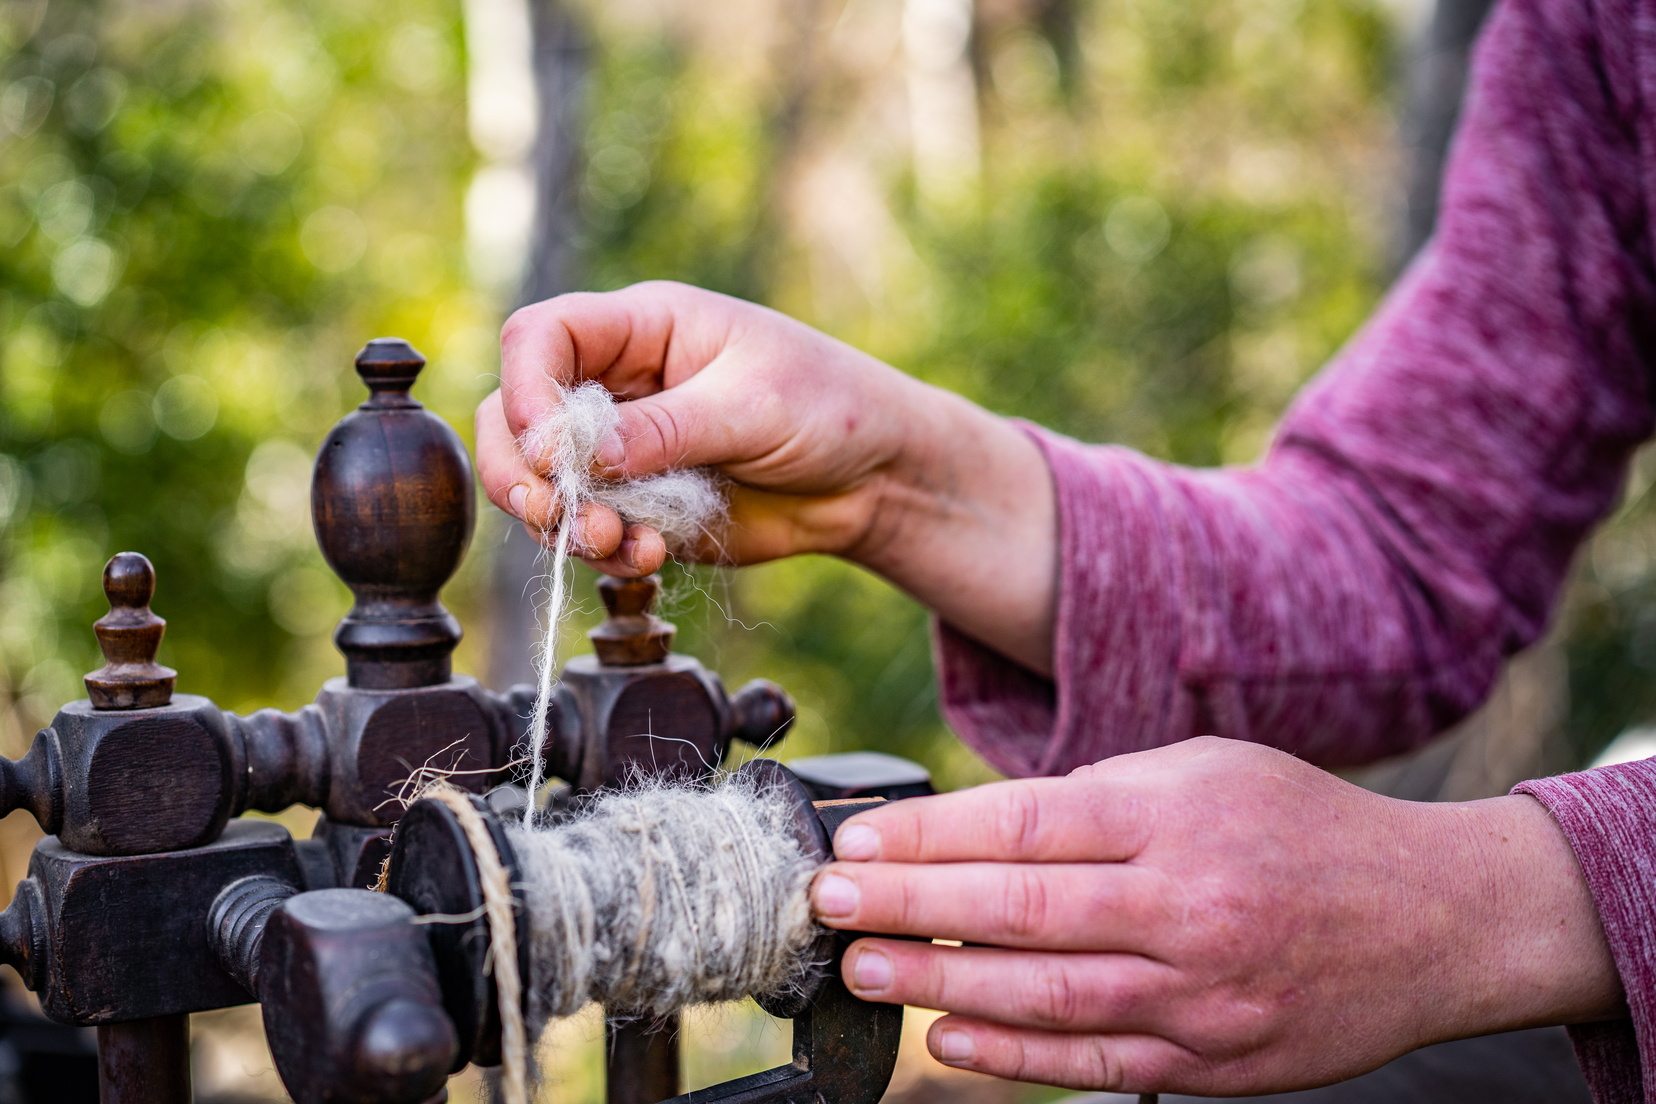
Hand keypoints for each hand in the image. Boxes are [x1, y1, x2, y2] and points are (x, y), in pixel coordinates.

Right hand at [478, 281, 1059, 672]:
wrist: (874, 478)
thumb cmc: (830, 407)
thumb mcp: (752, 405)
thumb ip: (666, 428)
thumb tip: (581, 454)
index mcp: (641, 328)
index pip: (541, 337)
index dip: (527, 391)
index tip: (553, 451)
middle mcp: (618, 385)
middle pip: (515, 415)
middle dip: (522, 470)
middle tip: (556, 511)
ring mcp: (623, 449)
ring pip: (542, 482)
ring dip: (562, 521)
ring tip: (617, 543)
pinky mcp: (639, 504)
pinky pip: (589, 530)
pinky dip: (604, 551)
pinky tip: (648, 556)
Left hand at [809, 737, 1621, 1094]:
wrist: (1436, 919)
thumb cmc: (1302, 825)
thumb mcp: (1205, 772)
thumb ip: (1096, 798)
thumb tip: (975, 831)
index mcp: (1177, 815)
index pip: (1023, 824)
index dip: (926, 836)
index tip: (855, 840)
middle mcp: (1187, 905)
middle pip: (1018, 910)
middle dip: (907, 909)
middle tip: (826, 906)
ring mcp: (1203, 994)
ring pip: (1046, 996)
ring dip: (939, 988)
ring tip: (862, 973)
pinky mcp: (1217, 1062)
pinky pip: (1096, 1065)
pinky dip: (1015, 1058)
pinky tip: (949, 1042)